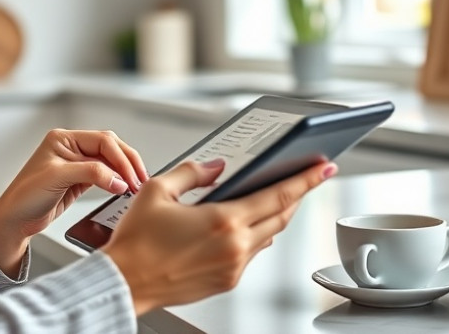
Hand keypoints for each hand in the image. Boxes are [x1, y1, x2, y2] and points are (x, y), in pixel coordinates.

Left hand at [0, 129, 147, 275]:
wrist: (13, 222)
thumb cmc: (24, 197)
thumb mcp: (57, 178)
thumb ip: (90, 173)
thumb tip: (119, 179)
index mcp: (63, 138)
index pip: (103, 141)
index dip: (120, 158)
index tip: (130, 177)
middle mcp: (71, 148)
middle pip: (110, 148)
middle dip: (127, 163)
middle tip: (140, 180)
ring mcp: (76, 164)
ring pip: (110, 162)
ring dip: (124, 172)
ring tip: (136, 186)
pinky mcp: (80, 180)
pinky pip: (105, 176)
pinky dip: (117, 181)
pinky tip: (124, 188)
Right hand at [101, 158, 336, 314]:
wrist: (125, 281)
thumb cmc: (136, 242)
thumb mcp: (158, 191)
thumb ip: (193, 173)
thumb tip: (216, 166)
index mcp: (223, 221)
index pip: (279, 195)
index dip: (306, 179)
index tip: (324, 167)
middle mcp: (235, 247)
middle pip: (282, 216)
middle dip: (298, 195)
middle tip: (308, 177)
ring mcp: (233, 268)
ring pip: (269, 236)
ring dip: (276, 215)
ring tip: (275, 197)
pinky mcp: (226, 282)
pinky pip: (252, 254)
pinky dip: (256, 235)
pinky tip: (246, 224)